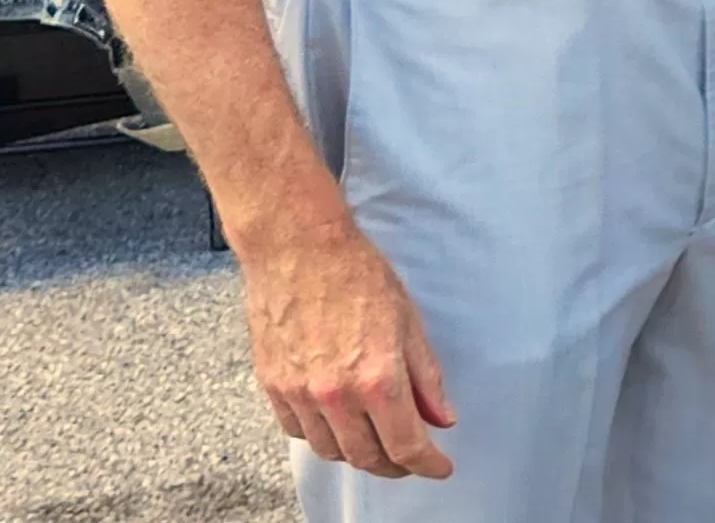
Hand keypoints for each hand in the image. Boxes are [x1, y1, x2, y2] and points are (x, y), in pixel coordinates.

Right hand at [240, 214, 455, 479]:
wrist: (296, 248)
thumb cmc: (355, 273)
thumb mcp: (408, 321)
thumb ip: (426, 377)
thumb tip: (441, 417)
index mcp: (376, 377)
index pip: (406, 446)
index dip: (427, 465)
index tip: (439, 467)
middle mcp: (335, 394)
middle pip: (367, 457)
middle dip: (395, 466)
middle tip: (411, 460)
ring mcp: (299, 393)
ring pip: (331, 450)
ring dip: (357, 453)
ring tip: (376, 441)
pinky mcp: (272, 385)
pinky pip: (298, 431)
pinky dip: (321, 436)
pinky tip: (337, 422)